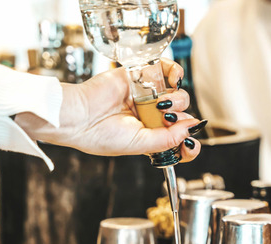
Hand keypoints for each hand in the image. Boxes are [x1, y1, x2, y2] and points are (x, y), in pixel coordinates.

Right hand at [15, 58, 201, 161]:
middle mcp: (152, 116)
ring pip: (179, 95)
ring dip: (178, 100)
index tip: (191, 145)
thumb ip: (167, 139)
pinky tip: (172, 80)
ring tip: (161, 104)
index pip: (180, 140)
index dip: (190, 143)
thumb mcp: (139, 144)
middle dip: (182, 120)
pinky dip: (175, 73)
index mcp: (151, 136)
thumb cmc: (100, 135)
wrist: (79, 116)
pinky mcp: (141, 76)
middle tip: (167, 120)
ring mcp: (148, 96)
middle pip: (183, 116)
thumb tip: (190, 130)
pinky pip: (167, 71)